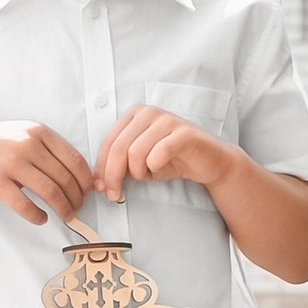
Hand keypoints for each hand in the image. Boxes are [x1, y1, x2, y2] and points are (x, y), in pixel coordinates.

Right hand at [0, 119, 94, 227]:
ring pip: (51, 193)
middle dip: (77, 198)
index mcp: (39, 132)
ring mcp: (12, 164)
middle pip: (66, 179)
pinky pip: (25, 205)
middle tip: (77, 208)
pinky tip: (41, 218)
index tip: (88, 192)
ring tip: (66, 216)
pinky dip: (38, 216)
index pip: (75, 160)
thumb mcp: (25, 133)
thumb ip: (50, 148)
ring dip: (63, 209)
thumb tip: (81, 173)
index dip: (86, 180)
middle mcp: (28, 146)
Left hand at [94, 104, 234, 199]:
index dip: (101, 168)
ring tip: (148, 175)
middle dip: (113, 176)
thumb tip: (97, 182)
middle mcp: (149, 112)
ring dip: (138, 173)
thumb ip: (119, 164)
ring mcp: (167, 120)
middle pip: (119, 148)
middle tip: (114, 195)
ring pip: (135, 152)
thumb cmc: (172, 159)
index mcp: (135, 113)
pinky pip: (158, 154)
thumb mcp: (139, 160)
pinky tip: (161, 170)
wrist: (210, 161)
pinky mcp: (184, 133)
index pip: (108, 142)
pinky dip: (155, 168)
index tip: (101, 188)